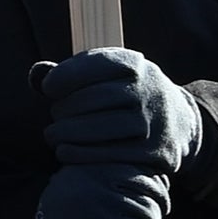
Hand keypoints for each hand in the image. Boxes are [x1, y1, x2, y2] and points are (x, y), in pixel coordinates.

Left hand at [40, 47, 203, 178]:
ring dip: (70, 133)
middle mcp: (148, 89)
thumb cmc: (127, 95)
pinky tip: (64, 153)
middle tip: (53, 116)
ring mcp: (155, 121)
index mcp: (134, 64)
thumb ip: (71, 73)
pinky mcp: (157, 150)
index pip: (96, 64)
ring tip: (52, 136)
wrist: (181, 123)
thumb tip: (36, 75)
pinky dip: (84, 154)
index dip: (65, 76)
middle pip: (97, 98)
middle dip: (65, 108)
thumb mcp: (107, 75)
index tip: (47, 88)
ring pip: (105, 127)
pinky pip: (115, 154)